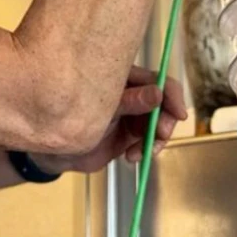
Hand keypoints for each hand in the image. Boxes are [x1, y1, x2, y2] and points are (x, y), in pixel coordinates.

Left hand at [38, 66, 187, 175]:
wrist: (57, 149)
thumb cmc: (71, 118)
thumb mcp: (101, 109)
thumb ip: (129, 102)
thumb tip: (156, 94)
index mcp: (125, 79)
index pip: (159, 81)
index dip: (173, 95)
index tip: (179, 113)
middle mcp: (134, 95)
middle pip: (165, 104)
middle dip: (166, 121)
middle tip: (160, 135)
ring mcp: (135, 115)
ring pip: (160, 125)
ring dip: (155, 140)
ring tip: (138, 152)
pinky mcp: (132, 135)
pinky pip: (150, 142)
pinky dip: (146, 151)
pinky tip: (131, 157)